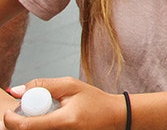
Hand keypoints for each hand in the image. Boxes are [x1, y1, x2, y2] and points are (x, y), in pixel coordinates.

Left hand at [5, 77, 125, 129]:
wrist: (112, 117)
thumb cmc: (93, 100)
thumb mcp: (71, 85)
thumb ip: (43, 85)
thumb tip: (16, 91)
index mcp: (65, 120)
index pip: (27, 126)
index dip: (11, 119)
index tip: (8, 112)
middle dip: (21, 120)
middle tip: (28, 110)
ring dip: (32, 123)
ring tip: (47, 114)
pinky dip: (40, 126)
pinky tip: (50, 120)